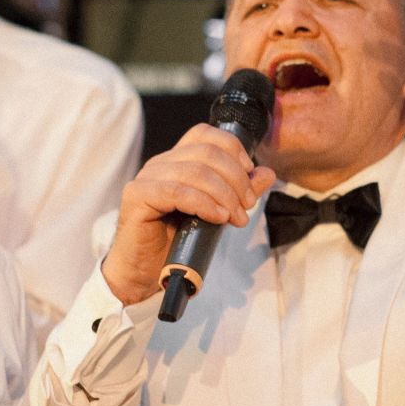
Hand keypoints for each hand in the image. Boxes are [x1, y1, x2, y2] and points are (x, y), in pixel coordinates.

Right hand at [100, 124, 276, 305]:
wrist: (144, 271)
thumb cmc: (176, 242)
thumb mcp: (215, 212)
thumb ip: (238, 191)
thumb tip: (266, 173)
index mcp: (177, 160)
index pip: (205, 134)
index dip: (233, 149)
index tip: (249, 175)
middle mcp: (160, 163)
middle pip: (207, 152)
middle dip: (236, 178)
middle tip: (247, 205)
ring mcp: (147, 177)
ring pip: (195, 171)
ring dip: (225, 194)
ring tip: (235, 218)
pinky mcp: (138, 196)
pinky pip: (177, 191)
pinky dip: (204, 203)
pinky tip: (217, 217)